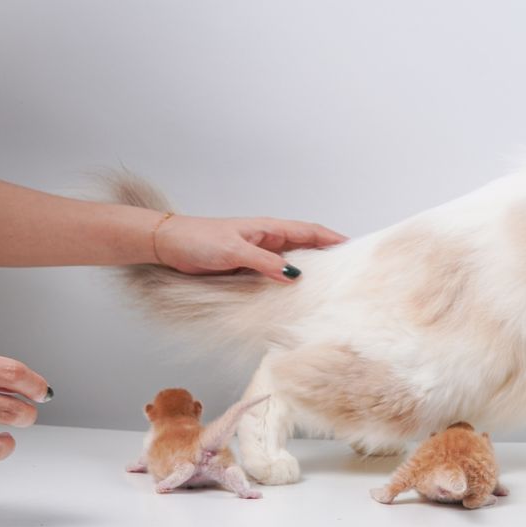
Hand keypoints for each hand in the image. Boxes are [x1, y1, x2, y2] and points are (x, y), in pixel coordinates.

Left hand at [153, 215, 346, 281]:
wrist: (171, 246)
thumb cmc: (200, 239)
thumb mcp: (235, 251)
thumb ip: (265, 262)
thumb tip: (295, 275)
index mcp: (270, 229)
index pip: (310, 231)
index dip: (333, 238)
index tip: (354, 248)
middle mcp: (269, 241)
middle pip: (306, 248)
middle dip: (328, 257)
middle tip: (347, 274)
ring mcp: (260, 256)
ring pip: (292, 264)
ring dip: (309, 273)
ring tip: (328, 288)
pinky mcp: (249, 270)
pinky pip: (275, 277)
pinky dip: (288, 285)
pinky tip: (296, 297)